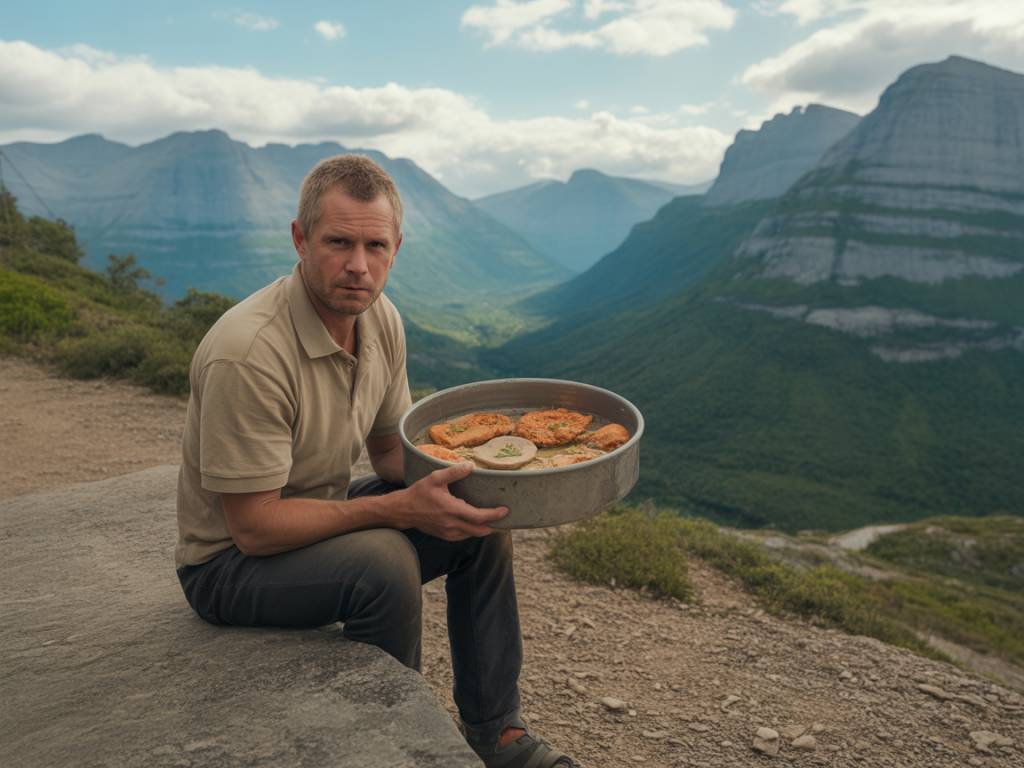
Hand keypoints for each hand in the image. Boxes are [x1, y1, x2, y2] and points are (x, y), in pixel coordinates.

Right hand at [393, 462, 507, 540]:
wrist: (402, 511)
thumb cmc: (419, 493)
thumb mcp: (435, 478)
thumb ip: (454, 472)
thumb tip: (471, 466)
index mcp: (452, 510)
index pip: (479, 517)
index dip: (494, 515)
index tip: (505, 510)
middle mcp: (452, 525)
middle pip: (480, 531)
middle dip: (494, 525)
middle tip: (503, 517)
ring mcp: (448, 533)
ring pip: (472, 535)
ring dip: (483, 529)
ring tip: (491, 519)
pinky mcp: (444, 536)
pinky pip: (463, 536)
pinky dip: (472, 531)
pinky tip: (475, 522)